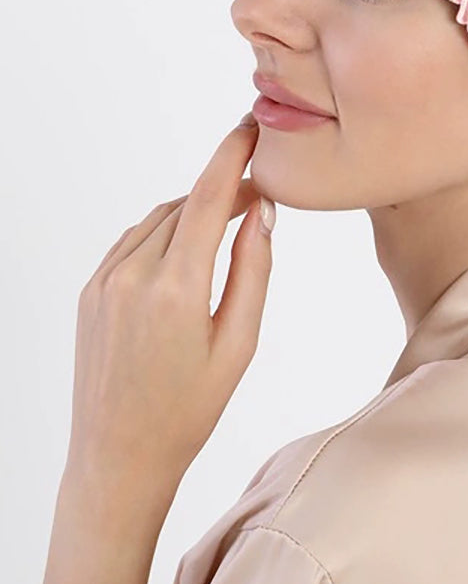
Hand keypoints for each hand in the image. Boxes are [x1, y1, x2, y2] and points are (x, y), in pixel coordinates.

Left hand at [65, 115, 274, 501]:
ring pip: (158, 220)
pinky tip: (185, 256)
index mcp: (176, 289)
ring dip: (193, 213)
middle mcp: (133, 275)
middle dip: (222, 191)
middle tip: (259, 198)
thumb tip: (262, 211)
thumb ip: (253, 270)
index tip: (251, 129)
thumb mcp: (239, 344)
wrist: (118, 455)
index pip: (208, 197)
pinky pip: (133, 241)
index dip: (232, 156)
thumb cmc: (188, 410)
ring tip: (226, 231)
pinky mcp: (89, 291)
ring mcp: (104, 281)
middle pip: (186, 205)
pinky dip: (163, 233)